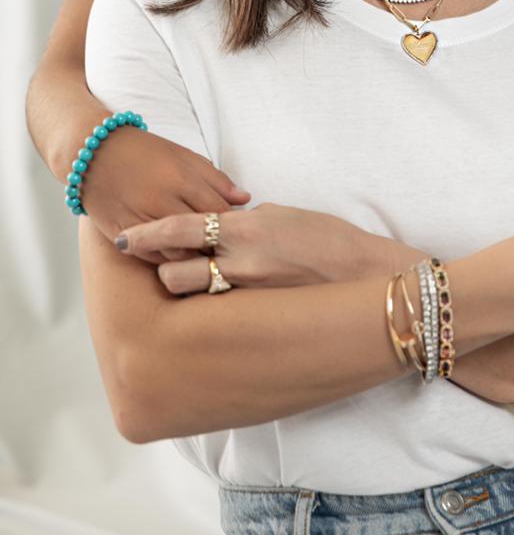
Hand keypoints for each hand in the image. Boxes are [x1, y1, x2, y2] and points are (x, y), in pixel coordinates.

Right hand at [80, 128, 249, 252]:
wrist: (93, 153)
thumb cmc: (145, 152)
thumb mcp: (184, 156)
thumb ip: (216, 179)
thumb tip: (245, 199)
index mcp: (181, 179)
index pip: (220, 212)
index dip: (233, 224)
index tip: (239, 231)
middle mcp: (161, 201)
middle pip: (201, 236)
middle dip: (217, 244)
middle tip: (227, 250)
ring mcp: (140, 220)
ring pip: (179, 255)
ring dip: (195, 259)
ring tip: (205, 257)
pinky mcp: (121, 234)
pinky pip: (153, 259)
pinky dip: (169, 261)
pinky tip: (179, 257)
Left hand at [114, 203, 425, 292]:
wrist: (368, 278)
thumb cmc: (332, 240)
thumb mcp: (284, 215)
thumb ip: (246, 221)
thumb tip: (223, 226)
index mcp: (245, 227)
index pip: (178, 229)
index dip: (145, 234)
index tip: (123, 239)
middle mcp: (240, 261)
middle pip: (172, 273)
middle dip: (161, 273)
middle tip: (160, 271)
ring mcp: (249, 295)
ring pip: (191, 299)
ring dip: (185, 296)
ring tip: (190, 295)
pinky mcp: (260, 319)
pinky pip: (219, 318)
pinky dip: (212, 314)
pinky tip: (216, 316)